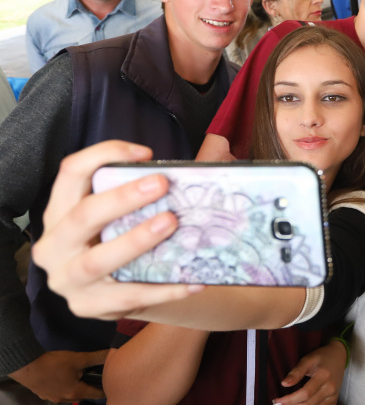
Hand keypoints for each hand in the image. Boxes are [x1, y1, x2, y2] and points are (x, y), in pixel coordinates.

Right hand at [8, 349, 107, 402]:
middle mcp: (64, 398)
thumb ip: (96, 358)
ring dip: (75, 388)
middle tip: (94, 378)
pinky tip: (62, 378)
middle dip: (89, 389)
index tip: (110, 386)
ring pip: (69, 395)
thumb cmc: (54, 363)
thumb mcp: (78, 358)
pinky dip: (63, 387)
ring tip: (79, 377)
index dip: (104, 390)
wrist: (26, 366)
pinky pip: (57, 393)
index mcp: (75, 392)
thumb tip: (113, 353)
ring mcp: (51, 398)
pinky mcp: (42, 394)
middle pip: (81, 396)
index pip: (95, 394)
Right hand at [32, 141, 202, 320]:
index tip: (145, 153)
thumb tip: (213, 154)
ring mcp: (68, 279)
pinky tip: (193, 280)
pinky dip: (164, 289)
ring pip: (98, 260)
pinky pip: (129, 297)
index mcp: (60, 211)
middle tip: (161, 184)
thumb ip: (151, 185)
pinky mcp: (89, 307)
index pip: (70, 172)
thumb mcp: (122, 211)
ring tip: (171, 223)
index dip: (103, 156)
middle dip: (122, 198)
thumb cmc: (119, 238)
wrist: (114, 293)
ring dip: (136, 240)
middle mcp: (55, 245)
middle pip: (82, 216)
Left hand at [275, 340, 346, 403]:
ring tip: (288, 403)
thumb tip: (284, 384)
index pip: (305, 393)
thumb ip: (296, 372)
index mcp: (324, 376)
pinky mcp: (334, 399)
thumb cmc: (322, 356)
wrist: (338, 356)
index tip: (278, 400)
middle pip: (308, 403)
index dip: (290, 399)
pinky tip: (300, 404)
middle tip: (279, 403)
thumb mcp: (308, 359)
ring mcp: (333, 395)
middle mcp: (330, 388)